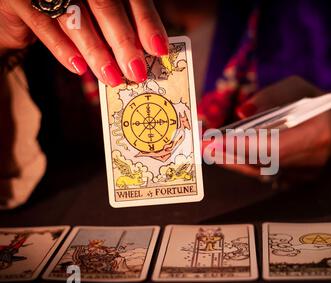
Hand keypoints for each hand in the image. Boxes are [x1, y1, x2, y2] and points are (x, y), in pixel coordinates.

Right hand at [0, 0, 167, 85]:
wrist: (20, 5)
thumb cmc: (69, 10)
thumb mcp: (98, 14)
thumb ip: (120, 26)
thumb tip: (145, 56)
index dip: (146, 22)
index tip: (160, 50)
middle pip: (106, 6)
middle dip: (124, 42)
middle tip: (137, 72)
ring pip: (76, 18)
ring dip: (97, 52)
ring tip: (113, 78)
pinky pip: (45, 26)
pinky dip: (63, 49)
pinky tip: (80, 69)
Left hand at [203, 76, 330, 177]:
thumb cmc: (319, 103)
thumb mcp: (297, 88)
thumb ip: (270, 96)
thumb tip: (242, 112)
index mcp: (317, 133)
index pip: (272, 146)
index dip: (242, 146)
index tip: (214, 142)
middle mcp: (312, 160)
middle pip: (262, 163)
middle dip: (229, 155)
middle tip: (203, 147)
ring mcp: (307, 176)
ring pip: (261, 172)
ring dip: (233, 161)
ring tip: (209, 150)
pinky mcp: (300, 182)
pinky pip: (266, 175)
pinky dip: (245, 165)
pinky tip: (228, 156)